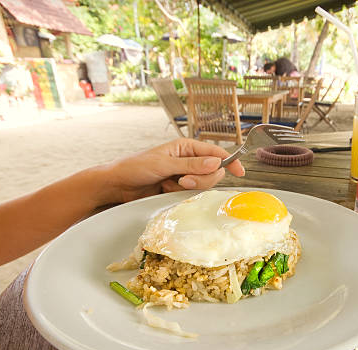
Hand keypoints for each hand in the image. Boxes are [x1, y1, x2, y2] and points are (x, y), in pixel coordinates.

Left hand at [99, 138, 244, 203]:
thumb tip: (216, 163)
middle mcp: (188, 160)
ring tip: (170, 185)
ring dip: (190, 187)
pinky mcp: (177, 188)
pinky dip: (181, 194)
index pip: (215, 153)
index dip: (229, 161)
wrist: (118, 185)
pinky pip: (191, 194)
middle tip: (183, 181)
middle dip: (202, 179)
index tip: (240, 172)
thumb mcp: (164, 164)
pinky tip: (166, 190)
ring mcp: (184, 175)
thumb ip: (191, 165)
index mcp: (186, 147)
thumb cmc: (136, 167)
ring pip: (203, 184)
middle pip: (212, 172)